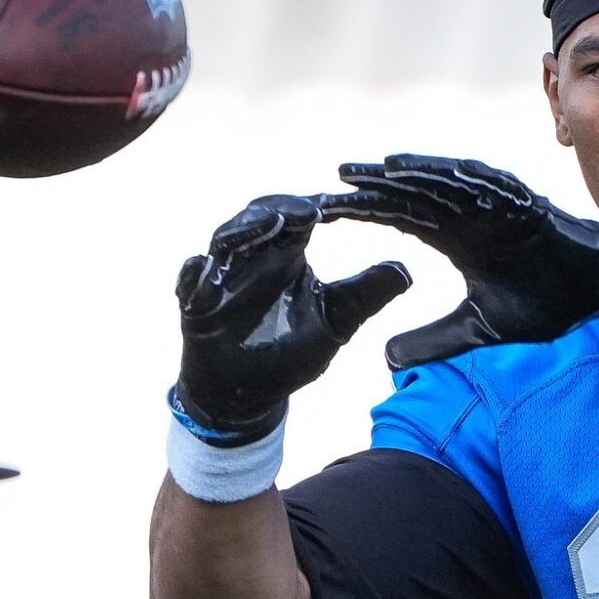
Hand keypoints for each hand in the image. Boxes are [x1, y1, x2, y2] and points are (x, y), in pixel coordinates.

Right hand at [175, 195, 410, 438]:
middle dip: (278, 209)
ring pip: (225, 240)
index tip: (338, 204)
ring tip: (265, 226)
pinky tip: (201, 269)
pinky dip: (194, 274)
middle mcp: (253, 256)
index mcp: (287, 253)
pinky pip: (190, 281)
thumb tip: (408, 271)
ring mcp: (221, 276)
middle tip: (302, 211)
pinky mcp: (195, 302)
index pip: (299, 215)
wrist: (249, 395)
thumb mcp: (337, 322)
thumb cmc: (291, 353)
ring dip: (243, 231)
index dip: (315, 206)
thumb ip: (367, 294)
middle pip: (260, 215)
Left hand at [331, 155, 598, 368]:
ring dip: (412, 173)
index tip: (328, 212)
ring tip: (376, 168)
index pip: (402, 218)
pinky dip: (459, 176)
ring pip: (446, 183)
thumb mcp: (477, 329)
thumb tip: (386, 358)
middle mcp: (469, 215)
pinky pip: (487, 185)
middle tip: (336, 176)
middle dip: (377, 185)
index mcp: (456, 238)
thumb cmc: (543, 304)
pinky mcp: (523, 204)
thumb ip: (434, 339)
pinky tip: (432, 170)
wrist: (596, 293)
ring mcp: (496, 206)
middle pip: (415, 193)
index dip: (367, 213)